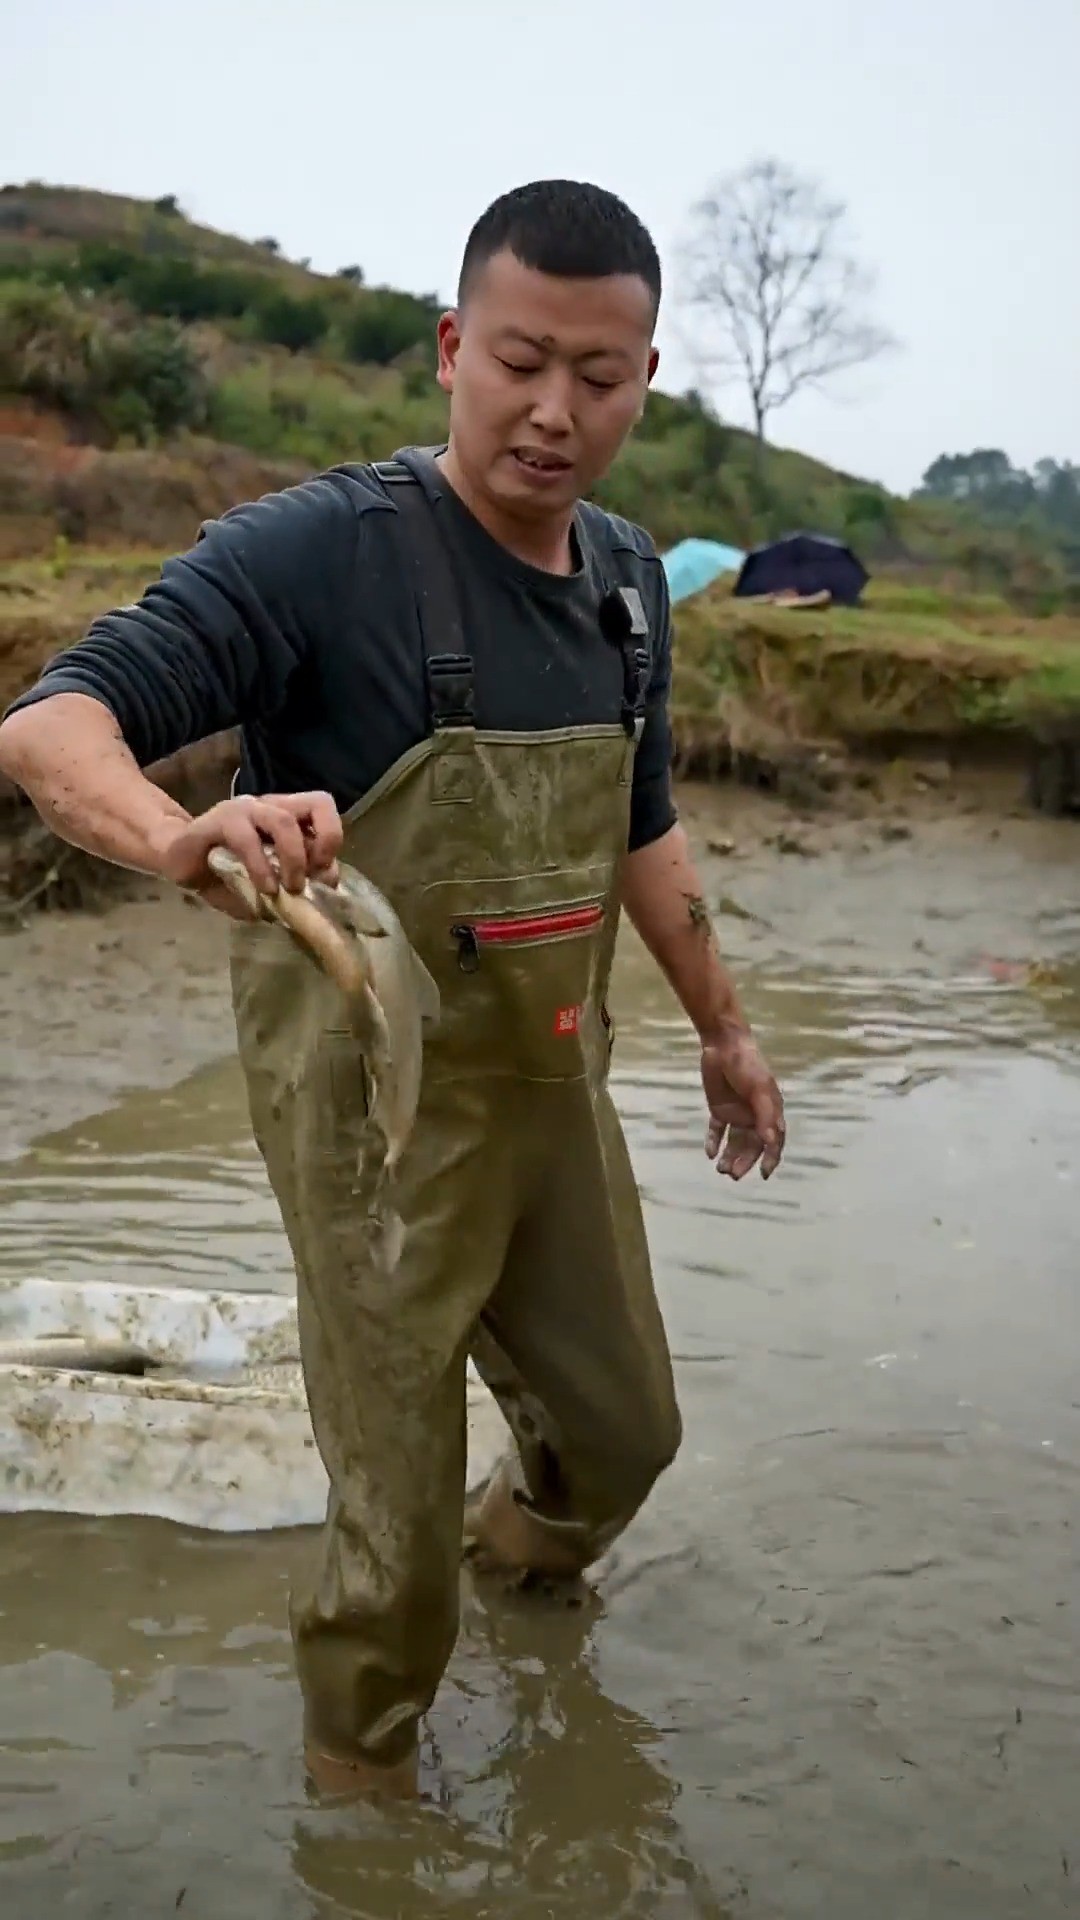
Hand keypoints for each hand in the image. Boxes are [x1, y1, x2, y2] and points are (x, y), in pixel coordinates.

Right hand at [156, 791, 342, 920]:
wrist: (177, 860)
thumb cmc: (223, 872)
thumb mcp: (266, 883)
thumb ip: (293, 884)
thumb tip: (320, 896)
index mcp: (286, 815)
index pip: (323, 811)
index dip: (333, 840)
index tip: (325, 877)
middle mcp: (270, 806)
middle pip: (317, 803)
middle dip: (325, 843)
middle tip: (312, 878)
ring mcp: (245, 809)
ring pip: (284, 821)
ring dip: (293, 859)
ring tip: (288, 889)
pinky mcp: (218, 820)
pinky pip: (246, 838)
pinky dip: (260, 867)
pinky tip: (263, 889)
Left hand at [701, 1027, 785, 1179]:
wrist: (723, 1045)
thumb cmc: (747, 1065)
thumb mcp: (759, 1089)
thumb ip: (765, 1115)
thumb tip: (772, 1142)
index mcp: (770, 1111)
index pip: (774, 1141)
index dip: (771, 1158)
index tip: (763, 1174)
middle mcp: (755, 1116)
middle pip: (752, 1146)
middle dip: (744, 1161)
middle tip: (732, 1174)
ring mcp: (737, 1113)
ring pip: (734, 1142)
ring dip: (729, 1156)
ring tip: (720, 1169)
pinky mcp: (719, 1109)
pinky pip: (717, 1130)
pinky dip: (714, 1142)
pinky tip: (710, 1153)